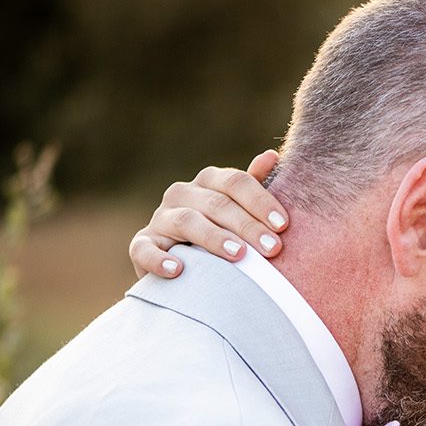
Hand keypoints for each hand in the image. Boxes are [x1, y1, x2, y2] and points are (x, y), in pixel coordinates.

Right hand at [128, 149, 287, 278]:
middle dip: (247, 225)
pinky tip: (178, 270)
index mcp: (209, 181)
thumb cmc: (223, 232)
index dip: (261, 201)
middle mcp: (181, 193)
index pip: (235, 182)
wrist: (185, 267)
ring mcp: (160, 218)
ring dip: (214, 237)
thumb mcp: (239, 209)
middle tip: (272, 248)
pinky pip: (145, 249)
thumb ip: (254, 186)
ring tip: (238, 255)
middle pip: (217, 203)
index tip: (283, 225)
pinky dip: (159, 259)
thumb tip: (272, 156)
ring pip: (186, 221)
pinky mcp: (141, 245)